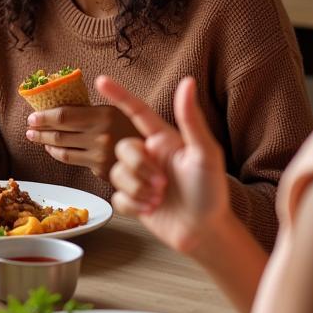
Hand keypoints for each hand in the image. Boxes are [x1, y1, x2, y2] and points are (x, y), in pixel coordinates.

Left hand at [24, 104, 136, 179]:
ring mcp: (100, 155)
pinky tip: (52, 149)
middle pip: (59, 134)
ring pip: (62, 150)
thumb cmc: (130, 127)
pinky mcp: (100, 170)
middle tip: (29, 128)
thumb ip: (88, 111)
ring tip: (36, 137)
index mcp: (104, 115)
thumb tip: (55, 106)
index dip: (44, 117)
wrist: (153, 153)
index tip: (32, 117)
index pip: (64, 116)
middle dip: (39, 131)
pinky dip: (58, 154)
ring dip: (45, 143)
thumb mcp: (113, 111)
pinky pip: (72, 161)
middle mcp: (101, 136)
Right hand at [96, 75, 231, 254]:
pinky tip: (150, 210)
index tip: (100, 80)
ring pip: (117, 173)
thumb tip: (188, 82)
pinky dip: (133, 205)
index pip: (137, 111)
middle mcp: (149, 155)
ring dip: (137, 189)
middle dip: (139, 167)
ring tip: (159, 199)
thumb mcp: (205, 153)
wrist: (205, 232)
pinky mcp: (132, 200)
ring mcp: (139, 178)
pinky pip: (116, 196)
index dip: (119, 94)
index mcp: (163, 140)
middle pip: (123, 148)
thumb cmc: (211, 191)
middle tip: (162, 184)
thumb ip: (192, 119)